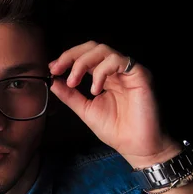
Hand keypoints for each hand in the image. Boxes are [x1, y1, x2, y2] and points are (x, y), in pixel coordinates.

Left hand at [49, 41, 180, 167]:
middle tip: (57, 69)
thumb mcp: (86, 110)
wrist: (136, 146)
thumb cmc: (116, 130)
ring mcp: (128, 71)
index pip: (85, 56)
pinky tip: (95, 90)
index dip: (67, 58)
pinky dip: (100, 72)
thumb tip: (53, 82)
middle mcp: (117, 71)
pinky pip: (117, 61)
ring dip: (82, 63)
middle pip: (93, 47)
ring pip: (103, 50)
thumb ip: (70, 95)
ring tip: (74, 82)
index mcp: (105, 77)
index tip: (52, 69)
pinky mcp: (140, 75)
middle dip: (71, 55)